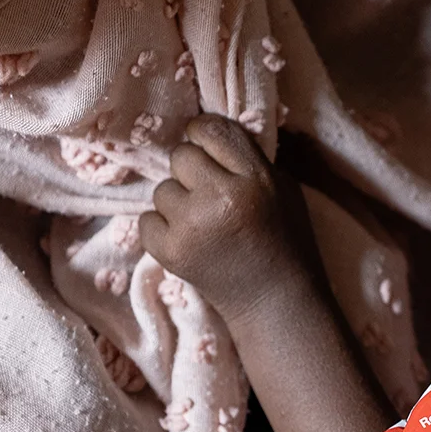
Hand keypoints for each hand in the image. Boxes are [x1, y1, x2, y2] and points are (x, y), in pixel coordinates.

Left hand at [140, 114, 314, 318]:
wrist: (276, 302)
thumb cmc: (284, 241)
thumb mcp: (284, 189)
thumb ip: (249, 159)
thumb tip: (208, 133)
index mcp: (255, 178)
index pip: (212, 129)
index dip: (204, 134)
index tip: (206, 148)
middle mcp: (221, 197)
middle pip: (181, 156)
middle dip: (193, 172)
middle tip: (210, 195)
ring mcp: (192, 226)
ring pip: (162, 189)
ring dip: (178, 203)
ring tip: (203, 224)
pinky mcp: (170, 252)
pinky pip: (146, 219)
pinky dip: (162, 229)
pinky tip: (188, 241)